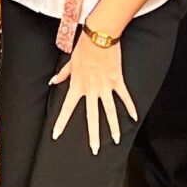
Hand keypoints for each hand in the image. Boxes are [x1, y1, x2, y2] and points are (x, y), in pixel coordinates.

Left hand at [51, 34, 135, 154]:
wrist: (100, 36)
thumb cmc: (83, 47)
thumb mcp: (70, 62)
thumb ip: (63, 75)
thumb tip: (53, 82)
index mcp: (77, 86)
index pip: (67, 108)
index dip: (61, 123)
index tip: (55, 135)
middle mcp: (91, 90)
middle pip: (91, 117)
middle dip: (93, 135)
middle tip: (95, 150)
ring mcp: (105, 87)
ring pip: (109, 111)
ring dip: (113, 127)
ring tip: (116, 140)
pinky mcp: (117, 81)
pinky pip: (124, 97)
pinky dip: (130, 107)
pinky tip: (134, 117)